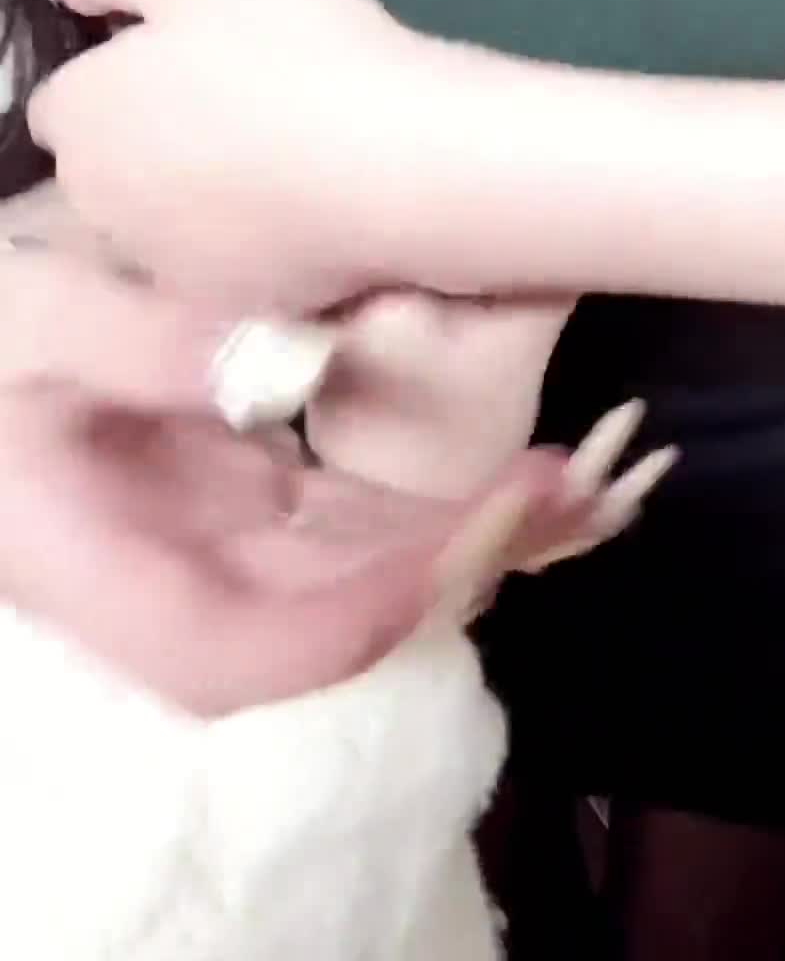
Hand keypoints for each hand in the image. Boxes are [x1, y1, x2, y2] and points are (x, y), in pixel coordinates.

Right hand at [0, 187, 669, 712]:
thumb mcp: (39, 312)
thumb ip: (142, 343)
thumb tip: (276, 365)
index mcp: (86, 560)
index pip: (228, 648)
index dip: (352, 621)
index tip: (465, 545)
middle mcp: (154, 573)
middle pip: (308, 619)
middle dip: (437, 574)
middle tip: (554, 497)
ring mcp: (195, 536)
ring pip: (335, 570)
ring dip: (443, 541)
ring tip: (556, 483)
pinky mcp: (224, 490)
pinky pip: (329, 516)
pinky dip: (410, 502)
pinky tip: (492, 467)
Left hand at [29, 0, 445, 310]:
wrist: (394, 163)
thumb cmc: (290, 48)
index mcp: (81, 118)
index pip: (63, 103)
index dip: (117, 76)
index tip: (181, 59)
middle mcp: (101, 204)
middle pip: (107, 169)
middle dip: (148, 142)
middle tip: (237, 101)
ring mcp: (166, 263)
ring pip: (164, 222)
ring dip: (197, 195)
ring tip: (279, 155)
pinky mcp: (233, 304)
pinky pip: (229, 263)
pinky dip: (253, 239)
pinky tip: (308, 205)